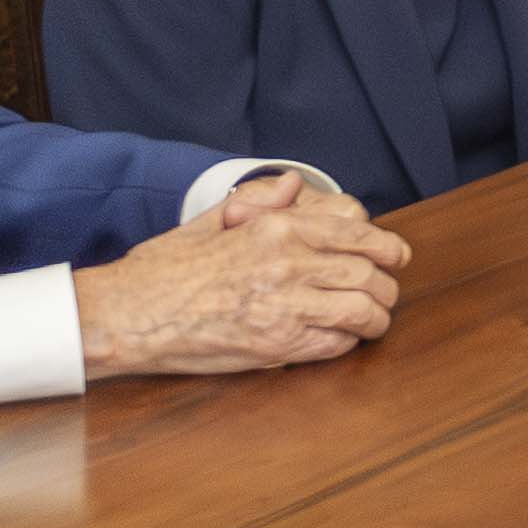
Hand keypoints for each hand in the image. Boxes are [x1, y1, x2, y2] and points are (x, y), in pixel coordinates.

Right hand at [70, 171, 406, 377]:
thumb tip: (291, 183)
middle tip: (385, 296)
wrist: (131, 313)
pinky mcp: (277, 344)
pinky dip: (346, 344)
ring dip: (375, 319)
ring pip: (361, 309)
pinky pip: (335, 344)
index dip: (386, 247)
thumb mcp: (210, 221)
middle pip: (368, 273)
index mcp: (275, 228)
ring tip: (371, 323)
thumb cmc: (164, 268)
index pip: (355, 232)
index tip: (396, 256)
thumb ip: (257, 202)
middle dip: (386, 287)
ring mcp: (285, 305)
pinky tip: (339, 341)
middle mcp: (288, 262)